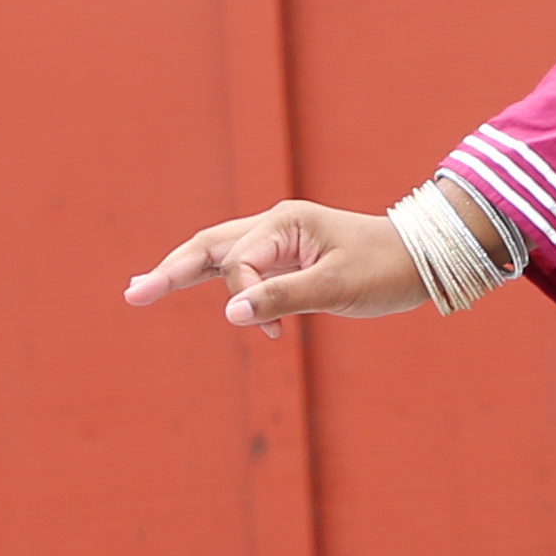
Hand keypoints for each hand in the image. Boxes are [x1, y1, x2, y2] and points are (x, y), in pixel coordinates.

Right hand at [123, 199, 422, 335]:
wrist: (422, 259)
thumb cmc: (385, 270)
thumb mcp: (338, 289)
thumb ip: (283, 299)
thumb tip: (230, 316)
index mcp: (284, 223)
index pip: (240, 263)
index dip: (247, 298)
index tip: (273, 331)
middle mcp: (275, 226)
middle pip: (209, 246)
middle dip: (171, 270)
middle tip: (133, 295)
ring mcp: (279, 240)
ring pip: (220, 255)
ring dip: (185, 273)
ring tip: (144, 290)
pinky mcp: (287, 257)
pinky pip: (243, 268)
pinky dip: (222, 284)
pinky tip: (196, 292)